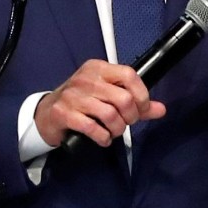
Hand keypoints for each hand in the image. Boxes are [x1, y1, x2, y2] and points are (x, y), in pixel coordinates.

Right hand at [34, 59, 166, 146]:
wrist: (46, 113)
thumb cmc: (81, 102)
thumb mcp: (106, 95)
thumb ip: (134, 101)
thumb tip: (161, 109)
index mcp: (98, 68)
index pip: (129, 75)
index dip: (142, 95)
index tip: (141, 109)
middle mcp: (86, 78)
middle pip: (123, 98)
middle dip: (130, 117)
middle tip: (125, 123)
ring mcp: (73, 96)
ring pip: (110, 114)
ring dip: (117, 129)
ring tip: (113, 132)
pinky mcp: (64, 113)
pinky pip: (93, 128)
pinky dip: (103, 138)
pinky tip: (103, 138)